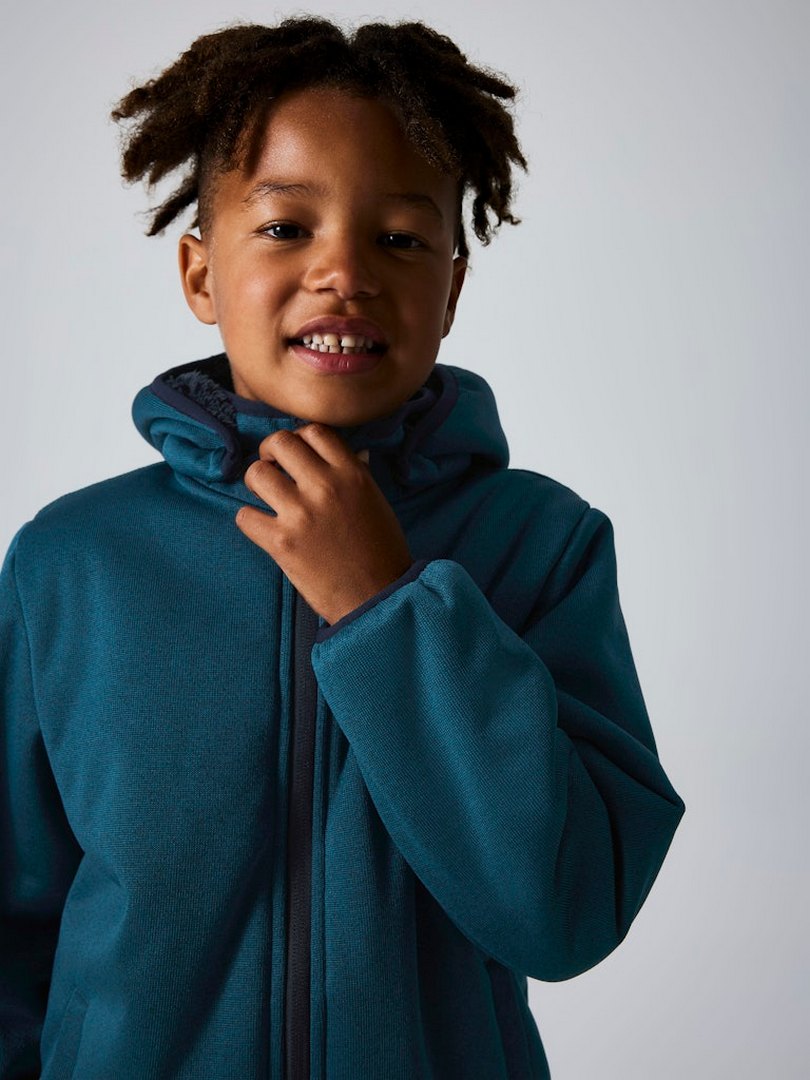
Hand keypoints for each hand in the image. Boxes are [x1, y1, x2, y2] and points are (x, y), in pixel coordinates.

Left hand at [235, 423, 413, 624]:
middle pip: (280, 442)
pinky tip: (262, 527)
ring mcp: (301, 513)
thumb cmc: (382, 550)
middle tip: (273, 469)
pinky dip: (249, 520)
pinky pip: (245, 515)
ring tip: (265, 497)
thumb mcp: (376, 501)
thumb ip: (357, 474)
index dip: (298, 438)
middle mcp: (325, 486)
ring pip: (257, 473)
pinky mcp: (281, 542)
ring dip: (256, 483)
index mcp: (352, 473)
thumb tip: (352, 453)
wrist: (377, 596)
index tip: (295, 454)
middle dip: (270, 452)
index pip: (313, 431)